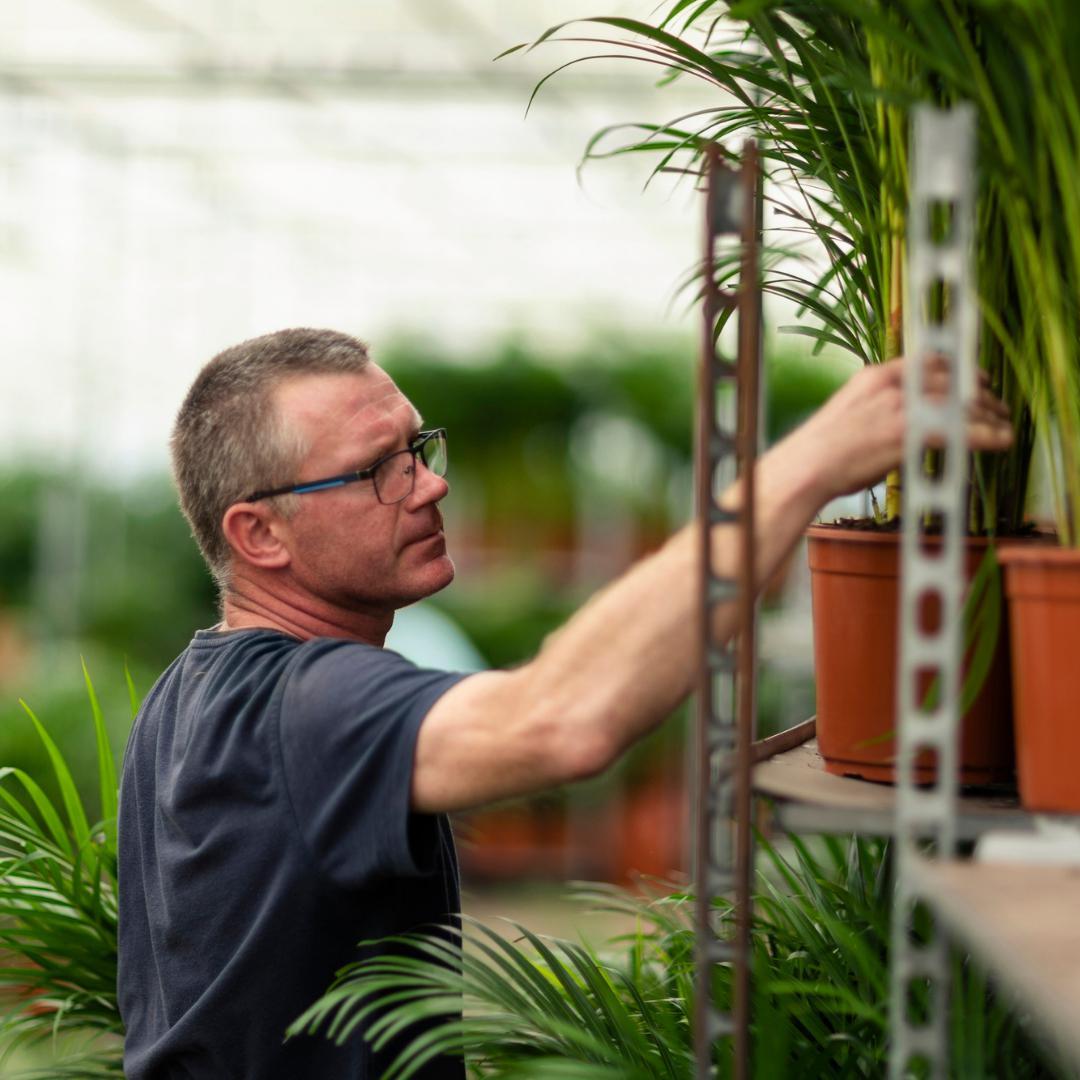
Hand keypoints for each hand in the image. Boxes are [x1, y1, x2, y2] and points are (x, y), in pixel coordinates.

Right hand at [789, 356, 1012, 499]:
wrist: (808, 466)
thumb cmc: (822, 450)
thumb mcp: (849, 412)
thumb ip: (878, 406)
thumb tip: (899, 418)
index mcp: (876, 376)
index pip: (929, 361)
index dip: (959, 368)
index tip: (975, 378)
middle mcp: (894, 385)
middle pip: (953, 381)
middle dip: (981, 395)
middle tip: (998, 407)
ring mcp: (904, 408)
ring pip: (962, 405)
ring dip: (990, 415)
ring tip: (1004, 426)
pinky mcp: (913, 434)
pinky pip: (963, 431)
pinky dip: (988, 435)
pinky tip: (1001, 441)